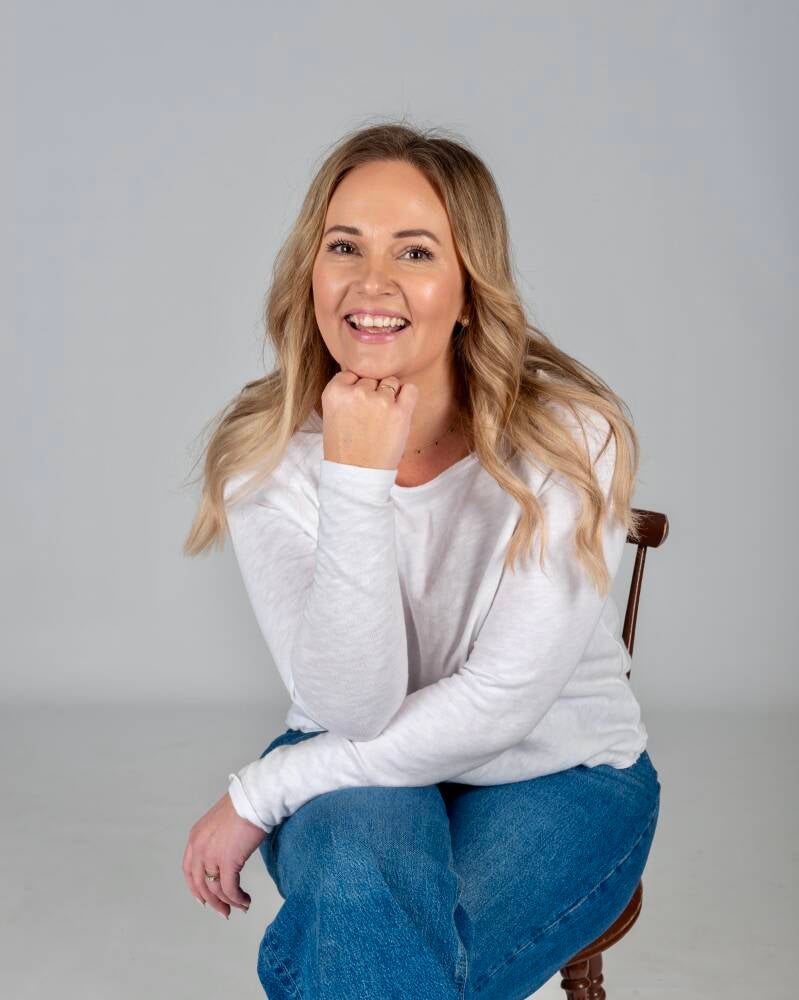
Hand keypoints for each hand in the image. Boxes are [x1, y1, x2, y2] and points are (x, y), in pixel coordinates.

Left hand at [182, 791, 263, 917]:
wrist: (254, 798)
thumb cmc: (244, 805)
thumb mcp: (220, 823)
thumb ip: (217, 840)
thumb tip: (227, 855)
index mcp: (195, 838)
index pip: (189, 871)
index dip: (196, 888)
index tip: (204, 900)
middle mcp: (199, 848)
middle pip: (201, 884)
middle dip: (213, 901)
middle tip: (224, 911)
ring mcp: (211, 856)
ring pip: (216, 889)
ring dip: (228, 902)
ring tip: (241, 906)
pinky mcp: (228, 862)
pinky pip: (230, 888)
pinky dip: (238, 899)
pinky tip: (246, 901)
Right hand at [321, 368, 418, 469]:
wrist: (357, 475)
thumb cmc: (345, 447)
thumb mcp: (332, 414)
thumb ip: (345, 392)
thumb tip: (366, 376)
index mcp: (334, 392)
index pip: (351, 374)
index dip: (356, 389)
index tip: (355, 408)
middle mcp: (356, 392)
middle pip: (372, 378)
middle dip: (372, 392)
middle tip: (369, 418)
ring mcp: (379, 401)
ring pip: (391, 381)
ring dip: (390, 395)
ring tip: (382, 418)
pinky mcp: (400, 412)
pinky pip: (410, 390)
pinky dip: (408, 396)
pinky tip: (400, 411)